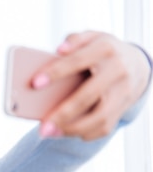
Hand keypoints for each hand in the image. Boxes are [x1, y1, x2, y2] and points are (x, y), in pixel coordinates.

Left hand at [32, 31, 150, 139]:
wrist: (135, 63)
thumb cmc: (101, 52)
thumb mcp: (91, 38)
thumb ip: (75, 40)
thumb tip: (59, 50)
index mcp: (105, 49)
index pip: (78, 60)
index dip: (56, 71)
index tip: (34, 83)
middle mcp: (117, 71)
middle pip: (89, 95)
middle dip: (64, 113)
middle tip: (42, 127)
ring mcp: (123, 91)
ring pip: (100, 117)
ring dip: (73, 128)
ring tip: (49, 133)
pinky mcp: (123, 108)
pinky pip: (105, 126)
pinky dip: (84, 133)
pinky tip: (64, 133)